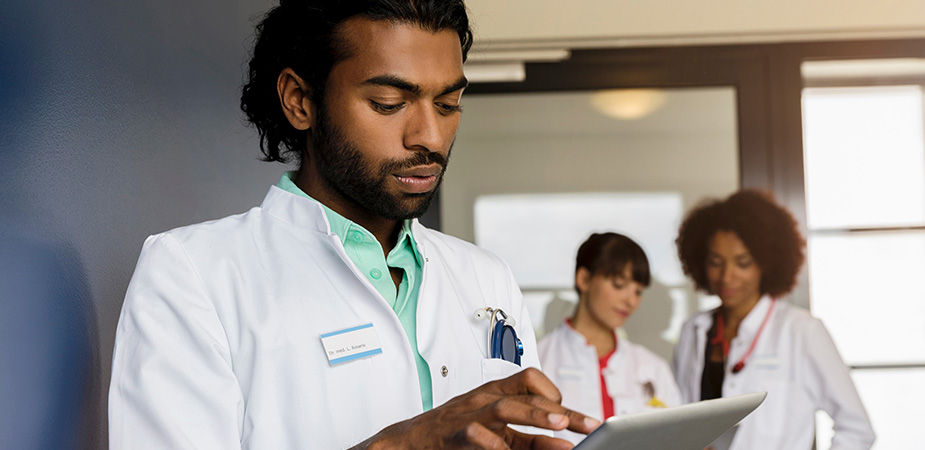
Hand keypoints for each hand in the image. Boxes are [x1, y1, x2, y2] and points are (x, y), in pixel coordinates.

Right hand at [355, 367, 599, 448]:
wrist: (410, 440)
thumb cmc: (455, 432)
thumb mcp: (496, 431)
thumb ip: (527, 438)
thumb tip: (562, 446)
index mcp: (495, 393)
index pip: (530, 379)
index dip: (555, 393)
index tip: (571, 416)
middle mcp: (485, 399)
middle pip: (527, 394)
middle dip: (560, 410)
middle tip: (587, 425)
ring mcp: (470, 415)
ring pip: (505, 406)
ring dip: (535, 414)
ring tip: (559, 426)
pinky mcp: (454, 435)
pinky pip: (475, 434)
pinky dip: (493, 442)